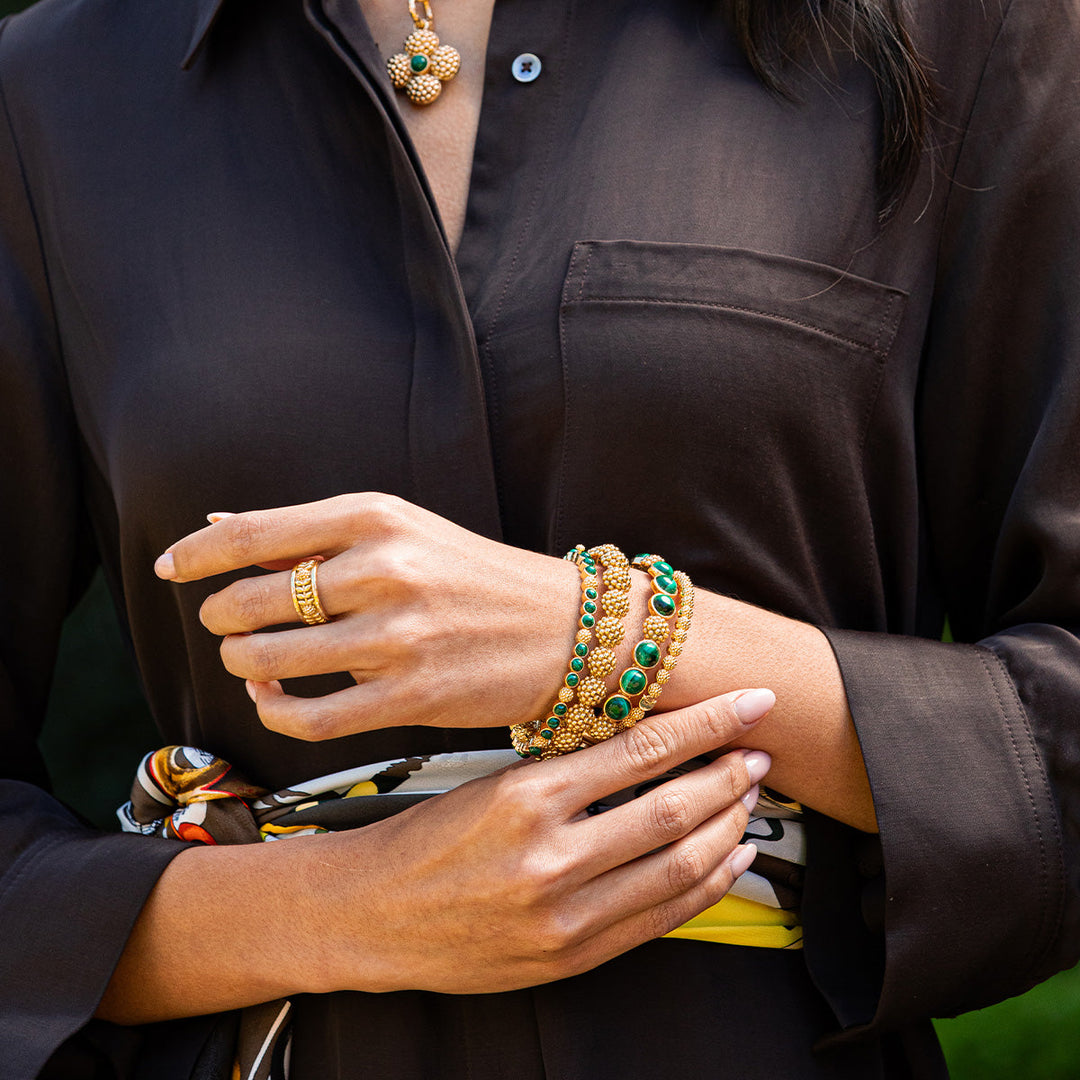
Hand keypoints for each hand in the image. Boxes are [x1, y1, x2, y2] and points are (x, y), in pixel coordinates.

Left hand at [155, 493, 580, 739]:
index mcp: (375, 517)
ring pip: (266, 659)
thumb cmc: (473, 576)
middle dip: (219, 618)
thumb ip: (312, 534)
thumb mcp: (402, 530)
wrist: (564, 630)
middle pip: (245, 602)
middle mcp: (382, 570)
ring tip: (253, 658)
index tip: (170, 570)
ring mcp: (395, 637)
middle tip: (227, 623)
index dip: (195, 556)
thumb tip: (219, 528)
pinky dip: (272, 710)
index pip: (252, 534)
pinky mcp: (408, 698)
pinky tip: (274, 697)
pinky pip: (306, 717)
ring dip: (243, 662)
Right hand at [306, 690, 773, 994]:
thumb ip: (566, 771)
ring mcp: (564, 917)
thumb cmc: (422, 839)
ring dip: (729, 827)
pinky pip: (661, 919)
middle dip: (729, 775)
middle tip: (757, 751)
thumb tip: (648, 745)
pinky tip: (730, 858)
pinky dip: (707, 886)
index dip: (707, 723)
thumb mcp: (486, 783)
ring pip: (679, 864)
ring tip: (750, 799)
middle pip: (673, 808)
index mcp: (526, 798)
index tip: (749, 702)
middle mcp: (550, 859)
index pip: (642, 749)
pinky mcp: (570, 958)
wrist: (369, 916)